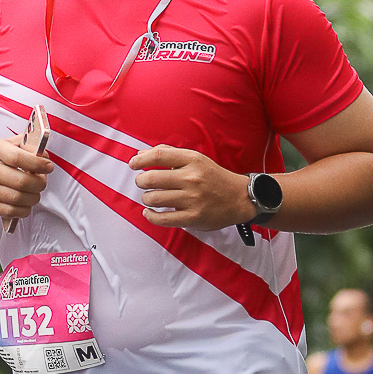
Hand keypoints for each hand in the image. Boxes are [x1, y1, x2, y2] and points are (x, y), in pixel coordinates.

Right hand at [0, 136, 52, 221]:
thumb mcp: (5, 145)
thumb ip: (25, 144)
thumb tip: (44, 155)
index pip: (20, 158)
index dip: (39, 164)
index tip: (49, 167)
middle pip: (23, 182)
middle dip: (40, 183)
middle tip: (42, 181)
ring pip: (21, 199)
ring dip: (34, 197)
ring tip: (34, 192)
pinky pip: (14, 212)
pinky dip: (25, 209)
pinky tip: (25, 202)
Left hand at [130, 145, 250, 231]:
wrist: (239, 198)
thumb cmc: (213, 177)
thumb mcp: (196, 159)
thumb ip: (169, 154)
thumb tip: (141, 155)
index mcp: (192, 160)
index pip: (159, 156)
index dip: (140, 160)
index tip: (133, 164)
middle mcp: (191, 178)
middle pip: (151, 178)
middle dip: (141, 181)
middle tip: (142, 183)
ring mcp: (192, 199)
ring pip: (154, 199)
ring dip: (146, 198)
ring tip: (150, 198)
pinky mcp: (193, 217)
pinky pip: (163, 219)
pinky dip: (151, 216)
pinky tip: (149, 212)